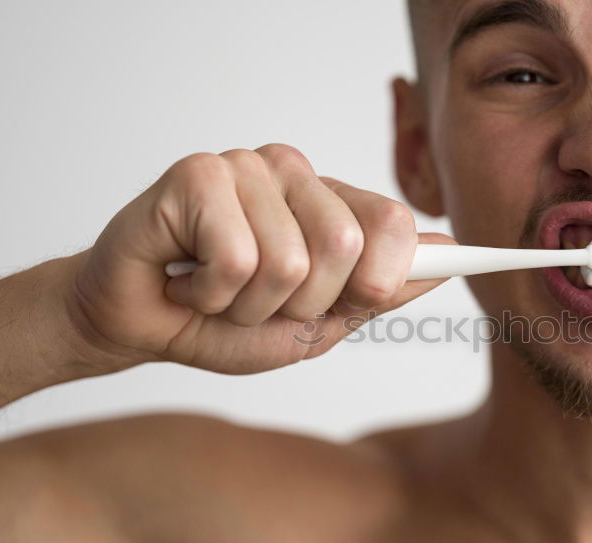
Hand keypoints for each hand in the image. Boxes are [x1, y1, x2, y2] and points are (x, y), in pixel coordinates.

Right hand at [67, 143, 453, 373]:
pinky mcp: (198, 174)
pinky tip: (189, 280)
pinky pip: (236, 259)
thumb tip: (448, 257)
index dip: (386, 276)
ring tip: (218, 292)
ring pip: (289, 261)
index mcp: (329, 202)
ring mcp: (246, 168)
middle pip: (346, 246)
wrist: (143, 325)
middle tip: (260, 302)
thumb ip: (379, 291)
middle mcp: (293, 174)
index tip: (374, 295)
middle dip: (303, 305)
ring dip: (249, 306)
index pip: (393, 223)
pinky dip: (210, 295)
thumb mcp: (318, 323)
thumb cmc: (226, 322)